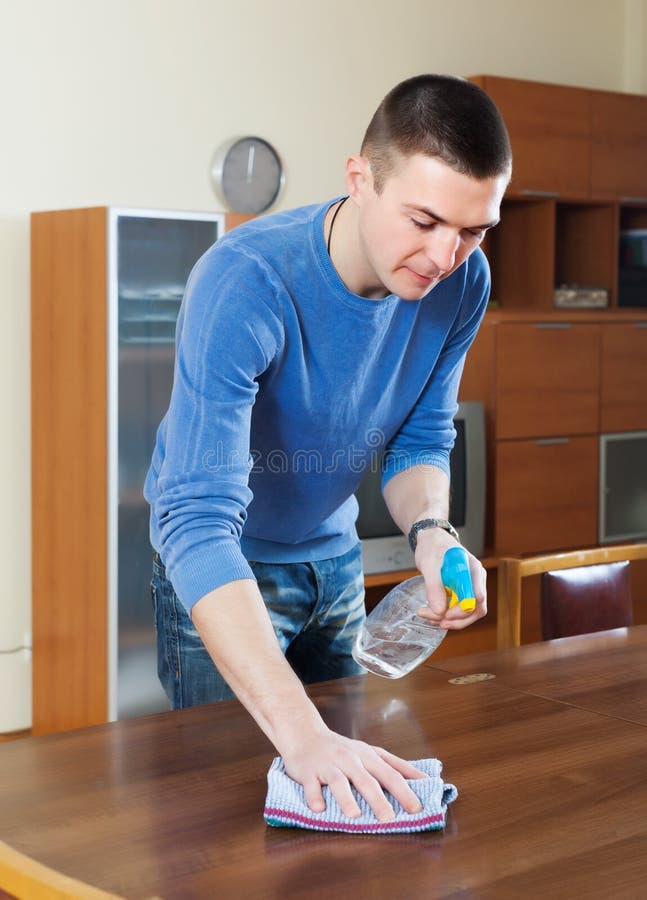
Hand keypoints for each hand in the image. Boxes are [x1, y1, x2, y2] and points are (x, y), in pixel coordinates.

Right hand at [279, 724, 427, 820]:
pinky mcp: (308, 772)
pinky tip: (319, 809)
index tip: (417, 808)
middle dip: (378, 799)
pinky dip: (314, 797)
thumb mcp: (369, 752)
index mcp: (367, 756)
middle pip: (366, 779)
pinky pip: (311, 785)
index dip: (404, 790)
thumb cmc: (342, 749)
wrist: (305, 734)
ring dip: (346, 798)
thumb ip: (394, 766)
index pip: (390, 773)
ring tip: (354, 815)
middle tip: (389, 818)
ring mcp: (328, 765)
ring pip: (339, 782)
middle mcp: (350, 759)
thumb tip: (425, 780)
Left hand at [414, 529, 486, 629]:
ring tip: (430, 618)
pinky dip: (448, 614)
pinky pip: (460, 608)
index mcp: (473, 570)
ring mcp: (470, 586)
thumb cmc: (432, 546)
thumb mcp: (429, 564)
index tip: (443, 614)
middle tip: (436, 621)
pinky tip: (433, 614)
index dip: (461, 611)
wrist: (431, 538)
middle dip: (456, 620)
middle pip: (476, 609)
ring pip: (468, 612)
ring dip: (451, 619)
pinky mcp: (462, 590)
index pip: (476, 598)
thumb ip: (434, 586)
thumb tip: (439, 611)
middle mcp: (476, 580)